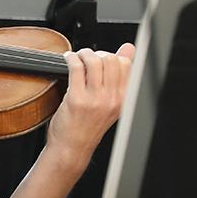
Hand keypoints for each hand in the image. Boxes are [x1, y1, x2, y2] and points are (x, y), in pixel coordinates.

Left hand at [45, 42, 135, 173]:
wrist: (72, 148)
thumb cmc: (87, 126)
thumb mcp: (110, 102)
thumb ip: (119, 77)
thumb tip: (129, 48)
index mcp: (123, 99)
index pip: (126, 65)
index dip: (112, 55)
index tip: (101, 57)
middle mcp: (112, 99)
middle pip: (111, 60)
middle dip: (97, 53)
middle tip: (87, 56)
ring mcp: (95, 100)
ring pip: (94, 62)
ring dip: (83, 53)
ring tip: (77, 56)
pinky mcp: (76, 99)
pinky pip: (76, 68)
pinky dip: (70, 58)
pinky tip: (67, 59)